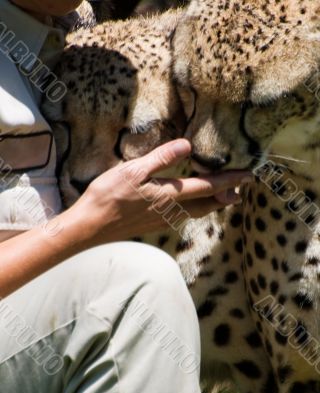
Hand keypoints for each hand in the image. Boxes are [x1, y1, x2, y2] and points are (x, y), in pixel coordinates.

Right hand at [70, 139, 251, 244]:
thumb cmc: (109, 196)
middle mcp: (172, 211)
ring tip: (223, 197)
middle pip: (207, 204)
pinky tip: (191, 206)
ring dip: (212, 204)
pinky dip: (195, 209)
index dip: (231, 181)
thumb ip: (162, 159)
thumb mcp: (134, 171)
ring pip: (196, 212)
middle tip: (241, 190)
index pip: (208, 187)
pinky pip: (183, 216)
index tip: (249, 176)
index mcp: (170, 195)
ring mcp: (163, 220)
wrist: (91, 227)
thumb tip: (187, 146)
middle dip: (226, 196)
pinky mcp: (153, 224)